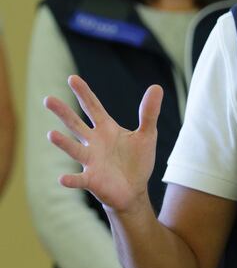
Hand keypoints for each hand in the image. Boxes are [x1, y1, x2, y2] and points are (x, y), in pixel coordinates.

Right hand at [45, 75, 162, 212]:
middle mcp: (94, 142)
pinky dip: (71, 179)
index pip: (93, 107)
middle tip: (48, 99)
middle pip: (76, 124)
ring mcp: (91, 161)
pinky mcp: (92, 180)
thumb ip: (149, 113)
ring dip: (63, 143)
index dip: (83, 93)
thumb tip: (157, 86)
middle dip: (63, 112)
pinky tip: (63, 178)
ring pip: (74, 149)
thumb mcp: (147, 134)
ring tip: (51, 134)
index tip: (72, 78)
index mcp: (107, 129)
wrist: (134, 189)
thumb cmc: (137, 161)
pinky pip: (79, 179)